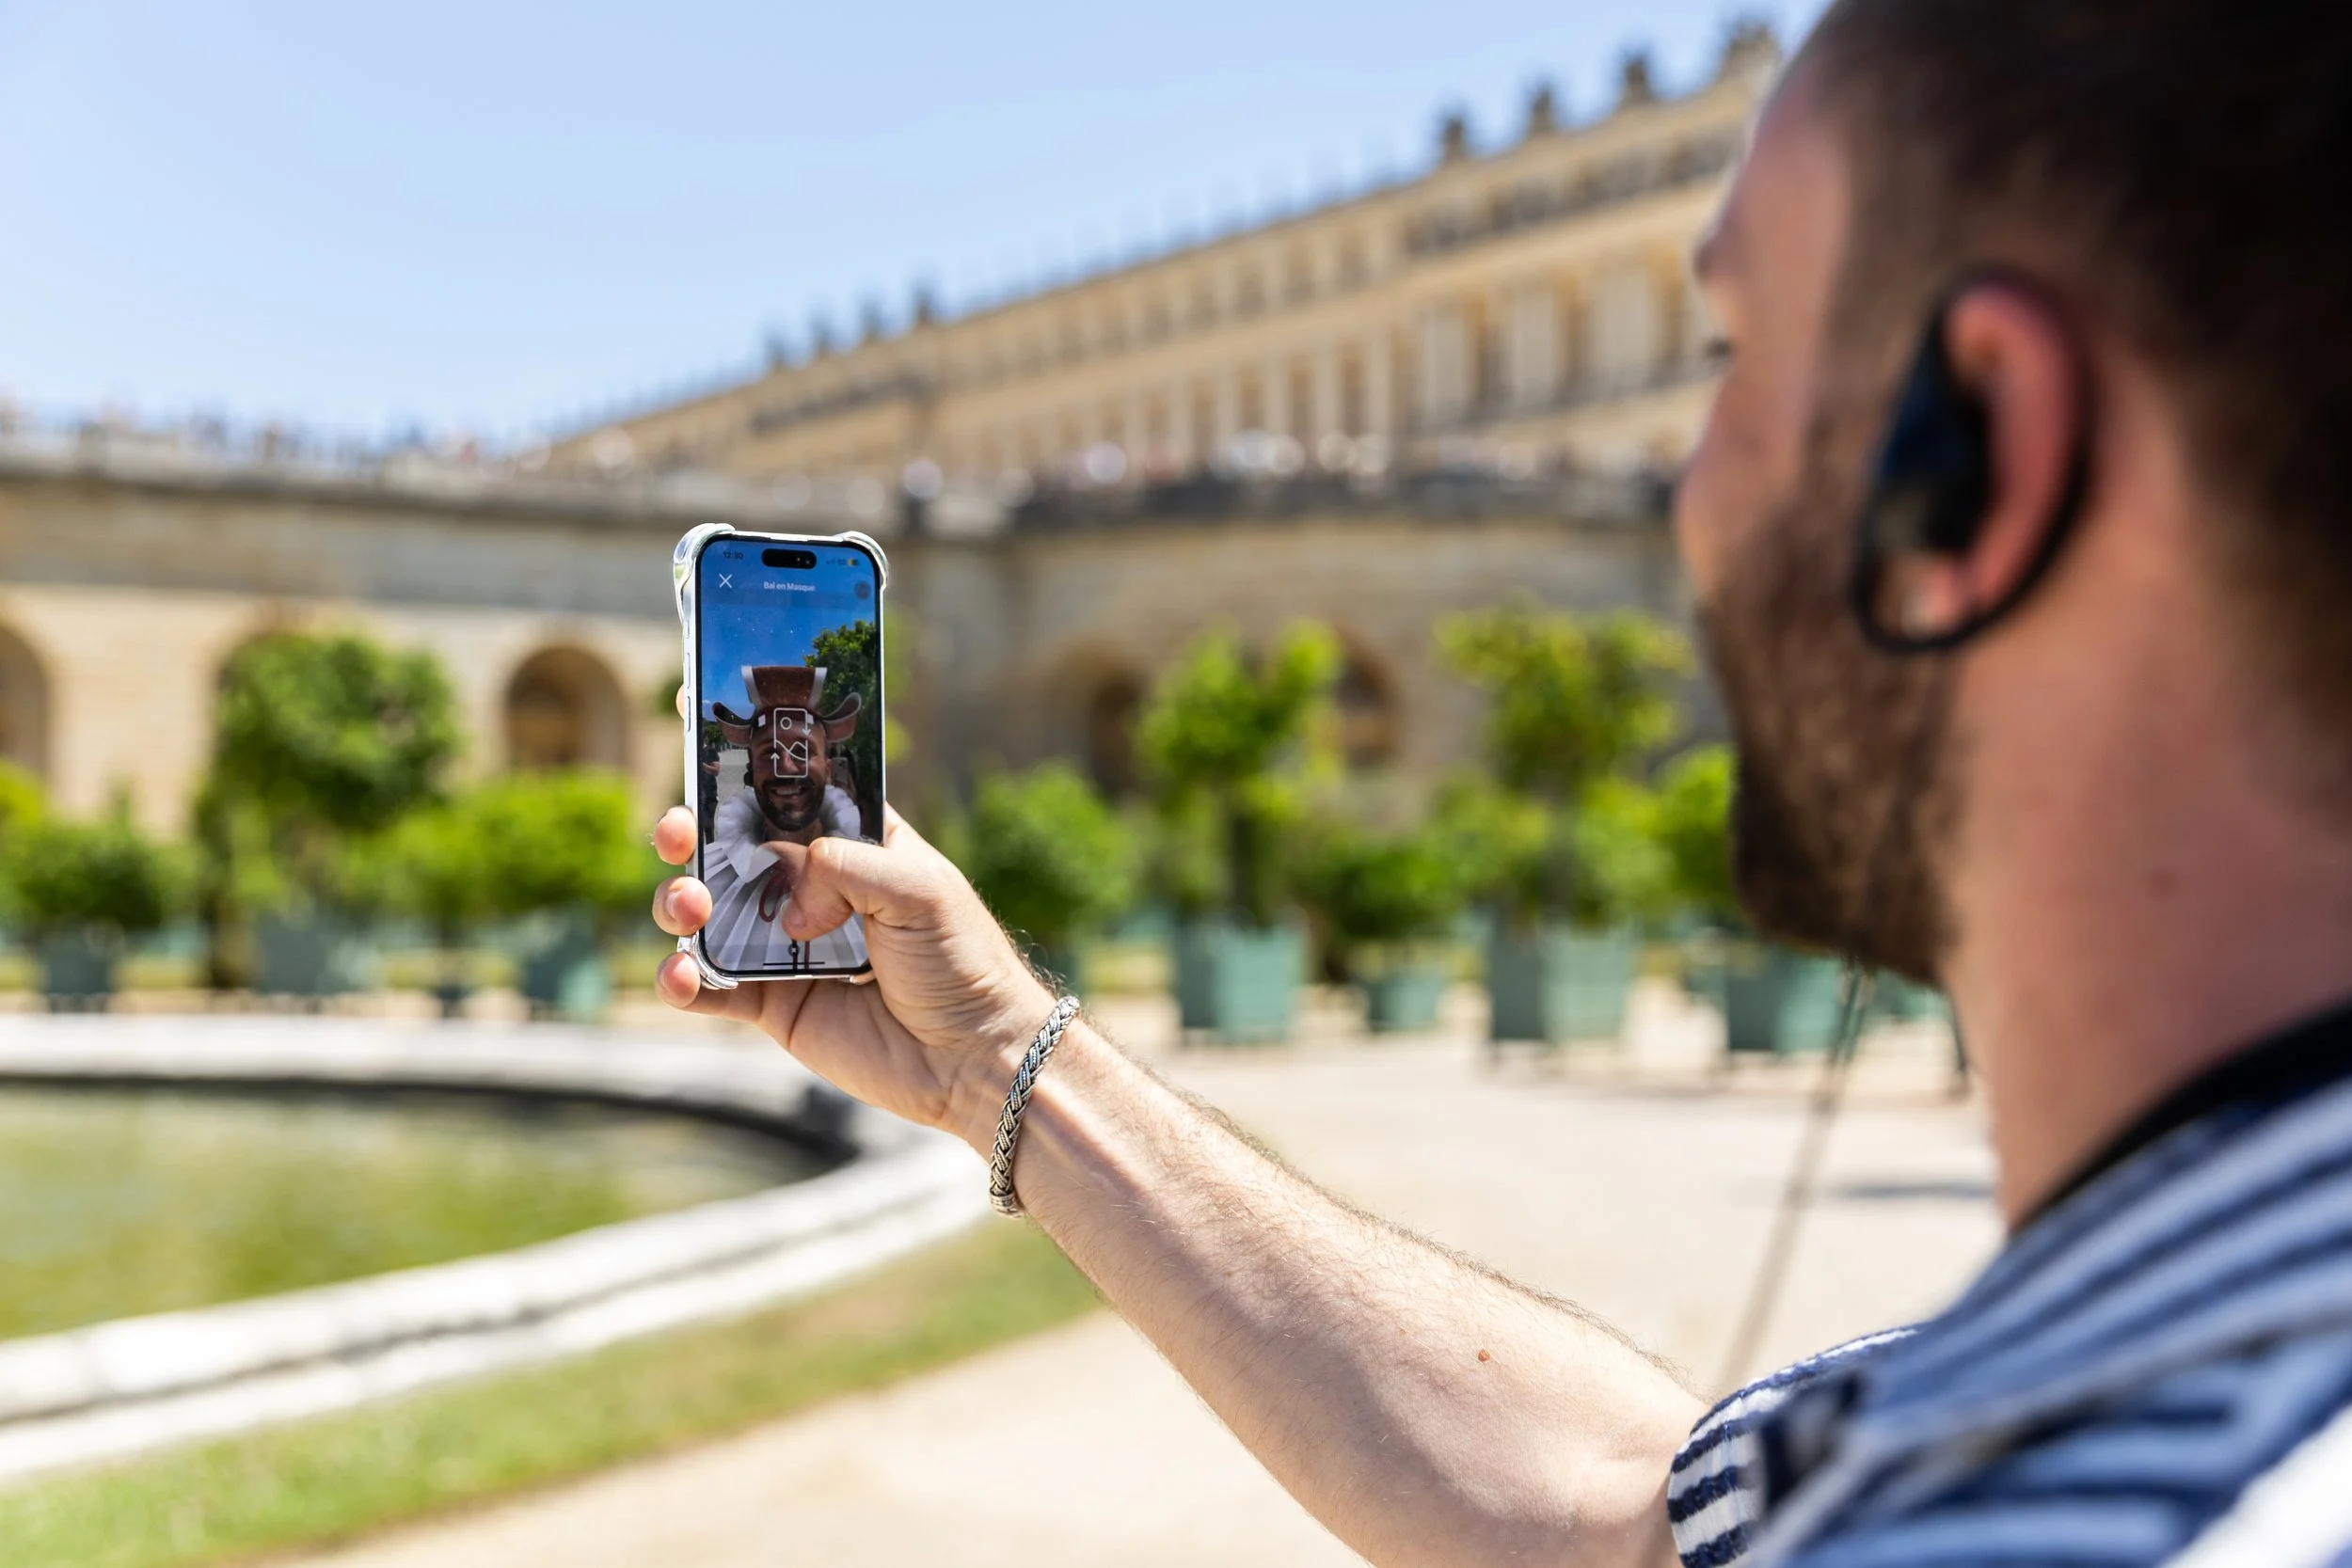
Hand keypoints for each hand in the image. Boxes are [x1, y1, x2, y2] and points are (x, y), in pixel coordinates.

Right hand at [650, 805, 1053, 1148]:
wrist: (973, 1058)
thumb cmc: (962, 961)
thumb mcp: (917, 886)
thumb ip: (842, 866)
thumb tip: (787, 908)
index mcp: (854, 844)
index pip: (790, 793)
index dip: (745, 769)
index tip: (696, 732)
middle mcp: (813, 889)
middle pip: (731, 848)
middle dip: (691, 832)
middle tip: (679, 833)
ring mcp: (786, 947)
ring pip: (707, 912)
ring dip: (680, 901)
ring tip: (690, 906)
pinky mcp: (774, 1005)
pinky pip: (709, 988)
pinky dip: (681, 980)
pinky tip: (684, 975)